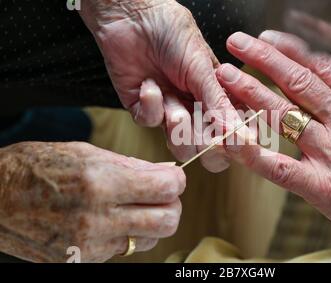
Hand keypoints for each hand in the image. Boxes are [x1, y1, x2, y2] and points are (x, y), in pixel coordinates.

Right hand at [0, 142, 184, 261]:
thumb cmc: (37, 169)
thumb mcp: (85, 153)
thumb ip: (131, 166)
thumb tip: (166, 173)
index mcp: (100, 183)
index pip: (166, 189)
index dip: (176, 182)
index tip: (172, 179)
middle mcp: (97, 218)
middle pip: (168, 221)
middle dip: (171, 206)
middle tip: (160, 196)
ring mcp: (89, 245)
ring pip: (148, 240)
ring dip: (149, 223)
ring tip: (131, 207)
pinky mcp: (81, 261)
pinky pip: (121, 250)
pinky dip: (123, 235)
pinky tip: (106, 221)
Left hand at [80, 0, 237, 171]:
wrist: (133, 16)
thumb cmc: (173, 33)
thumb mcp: (202, 69)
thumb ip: (219, 104)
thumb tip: (242, 136)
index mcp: (217, 97)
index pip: (231, 132)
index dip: (233, 143)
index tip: (232, 142)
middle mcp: (195, 108)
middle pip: (206, 147)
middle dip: (204, 141)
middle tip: (202, 128)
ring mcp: (170, 111)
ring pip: (179, 144)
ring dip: (178, 125)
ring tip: (174, 105)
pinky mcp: (143, 109)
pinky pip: (150, 123)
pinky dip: (151, 105)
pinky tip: (149, 84)